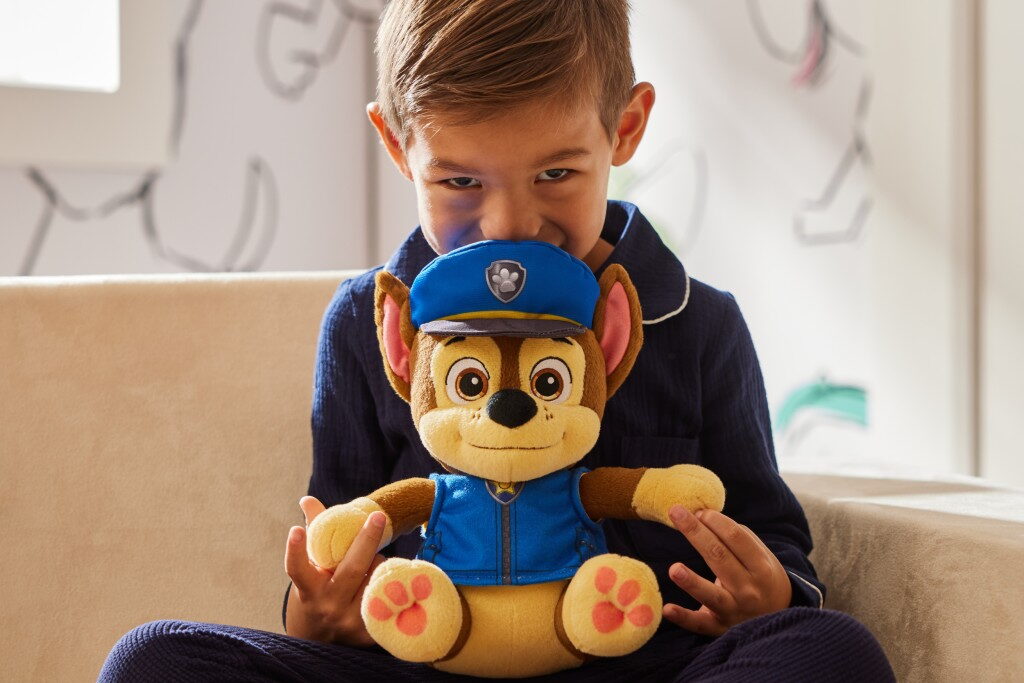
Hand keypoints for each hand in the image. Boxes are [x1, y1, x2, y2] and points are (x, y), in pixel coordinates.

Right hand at [283, 495, 386, 644]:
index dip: (296, 551)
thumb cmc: (318, 591)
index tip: (295, 530)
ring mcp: (349, 621)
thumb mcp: (312, 568)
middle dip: (367, 540)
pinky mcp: (368, 632)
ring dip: (379, 561)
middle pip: (352, 569)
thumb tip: (308, 500)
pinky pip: (387, 593)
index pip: (297, 570)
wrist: (322, 640)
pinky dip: (389, 579)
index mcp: (309, 589)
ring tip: (373, 559)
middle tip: (379, 517)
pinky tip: (390, 575)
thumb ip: (315, 532)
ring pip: (375, 578)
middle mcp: (327, 606)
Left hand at [662, 505, 791, 635]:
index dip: (716, 521)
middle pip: (719, 557)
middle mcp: (749, 590)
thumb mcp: (761, 556)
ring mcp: (734, 611)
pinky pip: (699, 624)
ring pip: (711, 595)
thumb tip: (705, 516)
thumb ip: (738, 537)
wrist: (777, 618)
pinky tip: (667, 608)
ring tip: (674, 568)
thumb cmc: (760, 577)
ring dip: (692, 582)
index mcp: (761, 567)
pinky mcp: (718, 627)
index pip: (736, 538)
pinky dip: (683, 618)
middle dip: (696, 532)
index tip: (699, 511)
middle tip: (676, 512)